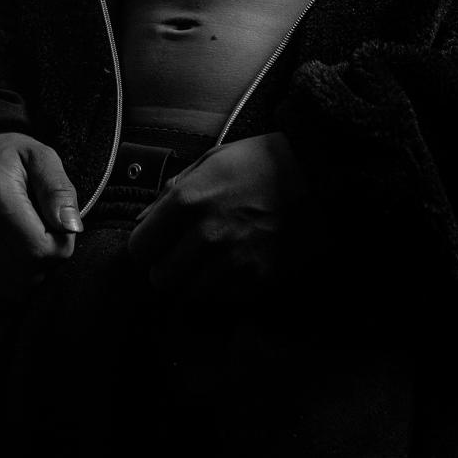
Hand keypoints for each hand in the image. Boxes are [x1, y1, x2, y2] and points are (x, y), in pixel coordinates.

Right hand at [0, 132, 82, 294]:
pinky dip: (9, 274)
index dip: (61, 240)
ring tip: (23, 234)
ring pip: (12, 286)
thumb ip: (58, 189)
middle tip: (41, 226)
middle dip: (46, 255)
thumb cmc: (7, 159)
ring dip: (28, 268)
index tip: (57, 221)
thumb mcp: (40, 156)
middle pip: (28, 271)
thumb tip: (71, 226)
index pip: (41, 249)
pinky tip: (6, 246)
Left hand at [127, 133, 306, 298]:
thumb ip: (173, 190)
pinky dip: (223, 288)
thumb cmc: (263, 161)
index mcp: (188, 199)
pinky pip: (223, 298)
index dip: (145, 247)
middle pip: (161, 278)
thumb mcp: (212, 159)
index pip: (139, 248)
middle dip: (167, 268)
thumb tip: (144, 219)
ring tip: (210, 260)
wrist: (318, 174)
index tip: (156, 244)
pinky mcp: (258, 278)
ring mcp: (233, 260)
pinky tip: (234, 264)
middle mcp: (206, 234)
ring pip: (189, 294)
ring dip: (194, 281)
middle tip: (181, 255)